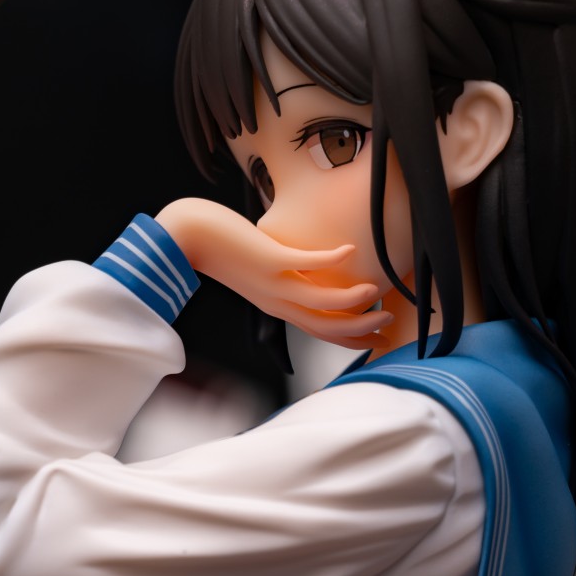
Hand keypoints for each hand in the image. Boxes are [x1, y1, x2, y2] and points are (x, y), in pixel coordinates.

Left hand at [155, 198, 392, 347]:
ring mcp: (273, 282)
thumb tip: (302, 265)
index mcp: (275, 305)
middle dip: (359, 329)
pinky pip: (306, 263)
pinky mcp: (268, 260)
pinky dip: (330, 260)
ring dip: (351, 302)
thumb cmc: (221, 246)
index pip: (319, 330)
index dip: (350, 338)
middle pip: (325, 325)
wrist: (186, 236)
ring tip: (376, 293)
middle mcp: (276, 301)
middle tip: (389, 323)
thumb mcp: (256, 268)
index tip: (377, 339)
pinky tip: (349, 250)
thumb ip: (281, 272)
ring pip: (321, 303)